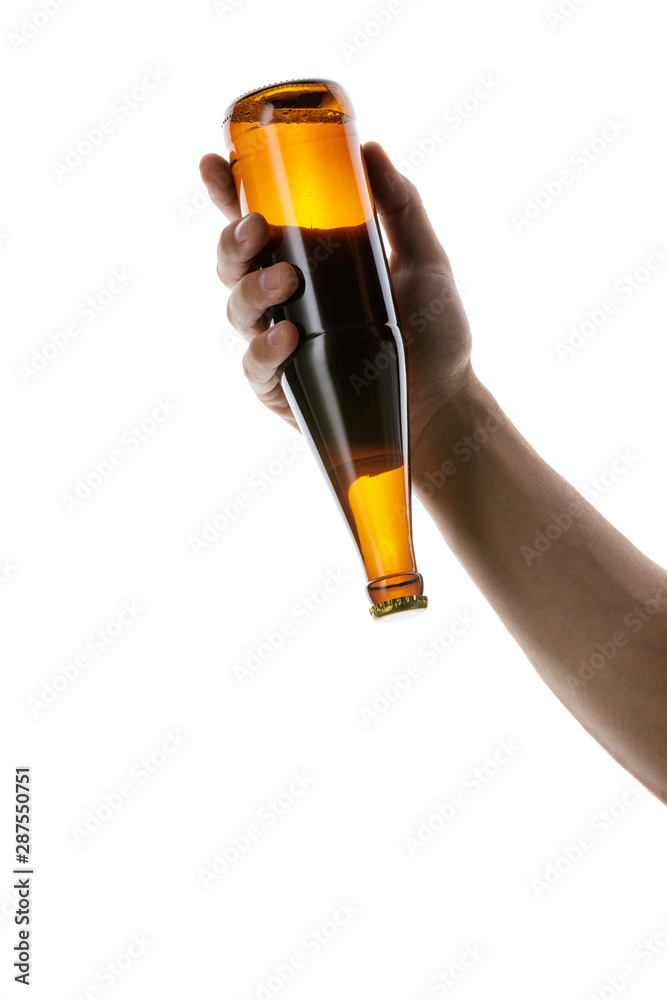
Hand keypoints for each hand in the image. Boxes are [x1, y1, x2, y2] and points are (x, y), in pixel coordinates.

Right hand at [199, 141, 473, 455]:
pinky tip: (287, 338)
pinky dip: (264, 349)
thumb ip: (400, 206)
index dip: (228, 190)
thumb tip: (370, 149)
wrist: (442, 401)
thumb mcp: (425, 261)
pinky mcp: (280, 386)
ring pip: (236, 308)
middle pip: (232, 261)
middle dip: (232, 240)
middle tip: (257, 229)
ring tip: (285, 282)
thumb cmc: (433, 333)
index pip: (256, 218)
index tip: (215, 162)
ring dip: (250, 290)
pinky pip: (254, 364)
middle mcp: (284, 297)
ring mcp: (277, 341)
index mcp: (307, 259)